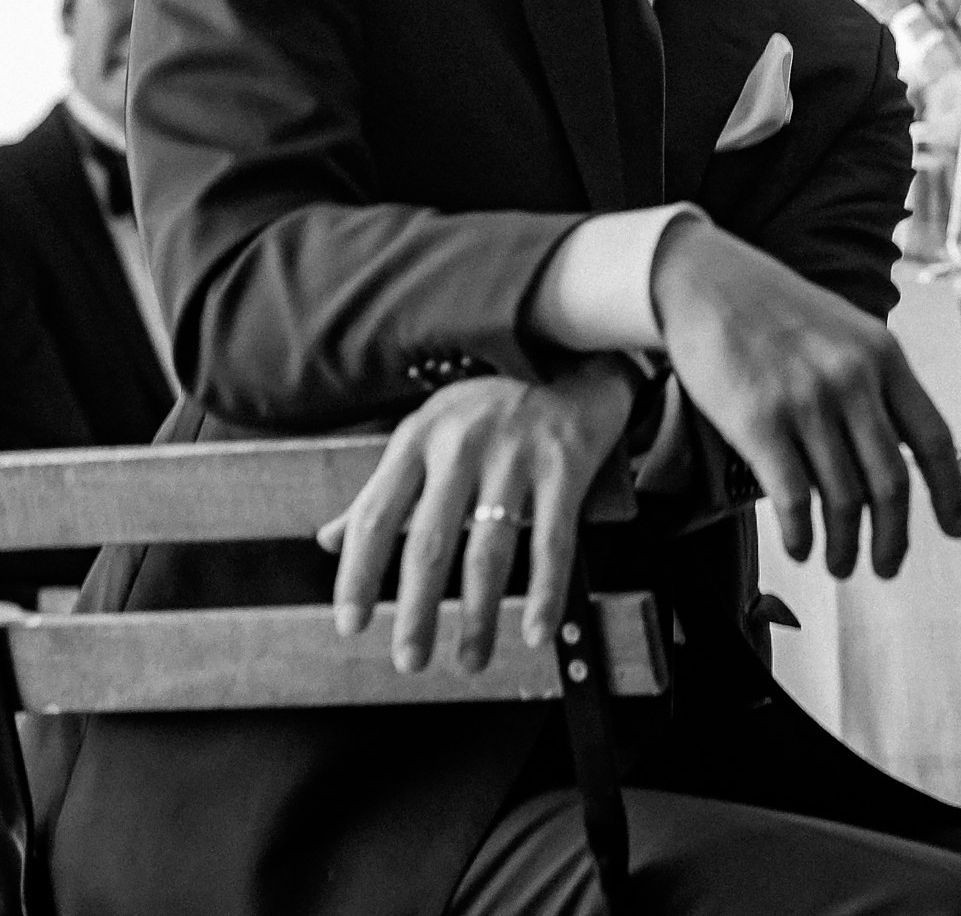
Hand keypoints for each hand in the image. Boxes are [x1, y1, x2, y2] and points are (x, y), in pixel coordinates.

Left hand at [316, 357, 633, 671]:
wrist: (576, 360)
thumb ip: (382, 490)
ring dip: (478, 614)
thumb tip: (325, 540)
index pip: (375, 516)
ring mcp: (516, 454)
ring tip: (470, 660)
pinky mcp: (565, 464)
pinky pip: (553, 540)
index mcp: (418, 437)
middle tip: (409, 661)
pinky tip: (536, 631)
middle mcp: (462, 444)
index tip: (351, 625)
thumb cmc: (492, 409)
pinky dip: (546, 591)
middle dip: (416, 610)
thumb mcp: (428, 435)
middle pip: (430, 541)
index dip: (358, 575)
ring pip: (489, 549)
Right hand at [651, 218, 960, 578]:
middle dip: (894, 537)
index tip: (955, 529)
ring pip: (844, 498)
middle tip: (888, 565)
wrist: (706, 282)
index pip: (934, 439)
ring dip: (846, 545)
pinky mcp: (759, 420)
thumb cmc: (775, 309)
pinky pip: (793, 497)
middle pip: (891, 483)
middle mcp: (853, 380)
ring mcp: (807, 401)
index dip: (950, 493)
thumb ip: (875, 382)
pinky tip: (801, 547)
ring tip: (841, 564)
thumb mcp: (847, 330)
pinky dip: (801, 534)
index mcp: (884, 357)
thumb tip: (896, 448)